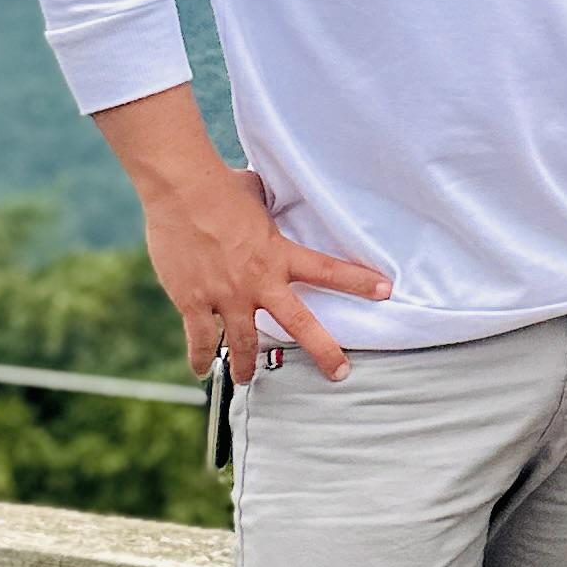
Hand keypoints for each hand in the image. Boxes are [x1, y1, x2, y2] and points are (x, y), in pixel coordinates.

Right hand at [138, 158, 390, 382]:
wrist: (181, 189)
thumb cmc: (220, 186)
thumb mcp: (257, 196)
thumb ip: (267, 208)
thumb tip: (265, 194)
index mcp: (278, 254)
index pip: (329, 270)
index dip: (358, 282)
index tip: (385, 292)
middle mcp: (258, 281)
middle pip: (299, 324)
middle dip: (323, 350)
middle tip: (340, 373)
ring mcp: (226, 295)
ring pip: (244, 343)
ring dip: (246, 366)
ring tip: (246, 379)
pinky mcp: (194, 301)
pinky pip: (201, 340)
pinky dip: (200, 358)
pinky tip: (202, 369)